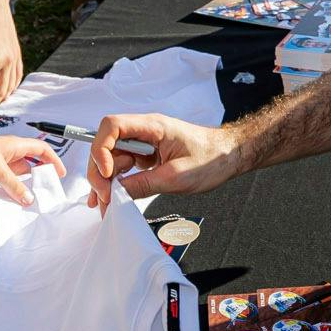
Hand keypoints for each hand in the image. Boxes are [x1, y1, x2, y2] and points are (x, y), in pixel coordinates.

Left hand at [0, 128, 62, 206]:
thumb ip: (15, 186)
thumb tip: (29, 200)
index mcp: (14, 147)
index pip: (40, 150)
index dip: (52, 160)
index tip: (59, 175)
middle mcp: (5, 156)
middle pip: (26, 169)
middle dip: (34, 182)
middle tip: (43, 198)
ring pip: (11, 182)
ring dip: (16, 193)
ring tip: (25, 208)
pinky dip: (0, 198)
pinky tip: (4, 209)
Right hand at [86, 114, 239, 207]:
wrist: (230, 156)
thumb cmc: (211, 159)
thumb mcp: (176, 177)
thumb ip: (144, 184)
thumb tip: (116, 193)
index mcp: (152, 126)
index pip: (112, 126)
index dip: (102, 149)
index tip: (108, 173)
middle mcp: (145, 132)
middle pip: (107, 145)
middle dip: (101, 171)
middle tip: (103, 197)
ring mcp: (145, 143)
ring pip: (113, 158)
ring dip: (106, 180)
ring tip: (104, 204)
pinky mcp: (148, 156)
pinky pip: (125, 166)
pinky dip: (117, 182)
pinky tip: (112, 197)